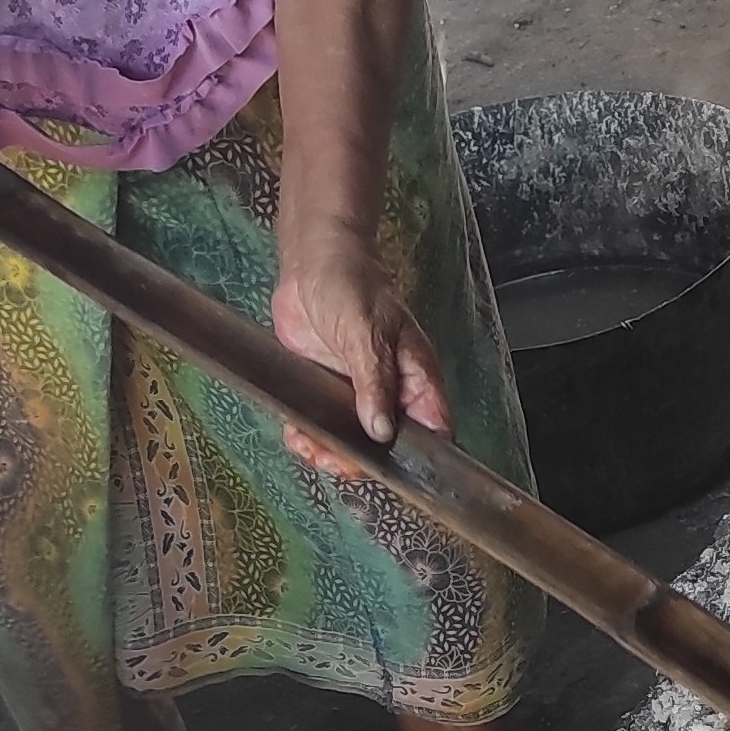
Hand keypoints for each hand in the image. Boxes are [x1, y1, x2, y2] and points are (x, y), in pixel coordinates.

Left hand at [271, 231, 451, 476]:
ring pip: (354, 439)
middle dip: (361, 459)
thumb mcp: (366, 333)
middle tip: (333, 459)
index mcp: (416, 376)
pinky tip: (296, 435)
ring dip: (331, 451)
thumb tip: (382, 432)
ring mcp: (358, 391)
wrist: (310, 261)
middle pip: (388, 444)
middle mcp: (392, 390)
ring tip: (309, 447)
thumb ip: (375, 383)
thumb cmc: (351, 285)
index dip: (418, 456)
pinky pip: (324, 424)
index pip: (433, 428)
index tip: (386, 469)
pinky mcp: (327, 388)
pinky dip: (310, 436)